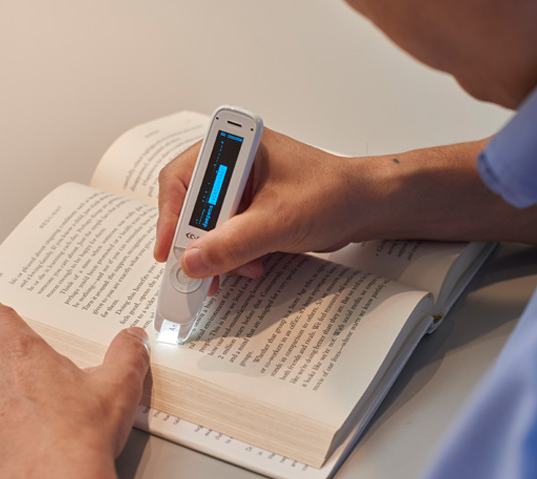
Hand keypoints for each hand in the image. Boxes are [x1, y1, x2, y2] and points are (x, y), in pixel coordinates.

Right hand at [154, 129, 368, 286]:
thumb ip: (233, 243)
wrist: (367, 206)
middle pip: (188, 202)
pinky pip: (222, 232)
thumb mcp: (278, 222)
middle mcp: (231, 162)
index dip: (170, 215)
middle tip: (191, 271)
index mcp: (234, 145)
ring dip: (212, 252)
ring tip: (224, 274)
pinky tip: (246, 266)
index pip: (182, 178)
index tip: (169, 249)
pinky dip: (228, 253)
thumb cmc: (332, 194)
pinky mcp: (248, 207)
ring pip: (204, 222)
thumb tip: (192, 261)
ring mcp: (239, 186)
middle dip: (192, 240)